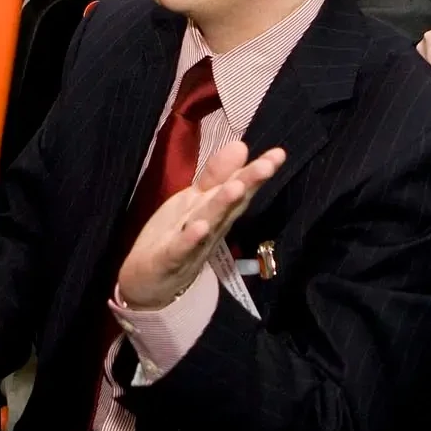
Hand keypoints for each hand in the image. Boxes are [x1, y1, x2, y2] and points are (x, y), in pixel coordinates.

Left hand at [116, 140, 285, 309]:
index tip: (279, 153)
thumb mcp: (195, 201)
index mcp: (216, 211)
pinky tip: (199, 226)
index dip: (258, 171)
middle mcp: (211, 227)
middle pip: (231, 204)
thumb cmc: (178, 237)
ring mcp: (192, 245)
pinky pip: (181, 248)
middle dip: (248, 184)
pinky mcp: (170, 259)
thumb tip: (241, 145)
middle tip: (267, 166)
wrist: (150, 285)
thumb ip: (216, 175)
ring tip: (236, 187)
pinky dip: (191, 238)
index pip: (240, 187)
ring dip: (223, 206)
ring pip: (210, 222)